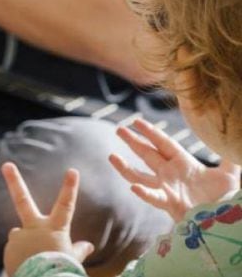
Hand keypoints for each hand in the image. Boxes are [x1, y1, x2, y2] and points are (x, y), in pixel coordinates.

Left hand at [2, 163, 94, 276]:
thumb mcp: (72, 260)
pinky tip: (26, 267)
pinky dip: (20, 257)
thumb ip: (78, 250)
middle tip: (6, 164)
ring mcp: (20, 236)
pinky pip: (15, 250)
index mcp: (55, 229)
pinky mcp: (9, 247)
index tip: (72, 170)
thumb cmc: (60, 271)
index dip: (70, 188)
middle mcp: (34, 228)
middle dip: (14, 180)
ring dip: (26, 244)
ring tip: (34, 261)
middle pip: (23, 200)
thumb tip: (89, 246)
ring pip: (20, 234)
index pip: (66, 205)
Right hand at [110, 117, 240, 221]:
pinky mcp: (169, 203)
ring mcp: (167, 189)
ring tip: (112, 157)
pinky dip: (144, 193)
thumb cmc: (225, 198)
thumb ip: (228, 159)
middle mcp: (170, 174)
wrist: (223, 220)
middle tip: (119, 129)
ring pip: (141, 176)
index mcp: (183, 163)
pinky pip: (154, 197)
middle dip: (133, 141)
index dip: (150, 132)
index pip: (163, 143)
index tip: (136, 121)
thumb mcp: (229, 176)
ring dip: (125, 167)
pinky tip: (134, 187)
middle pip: (148, 154)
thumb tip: (230, 142)